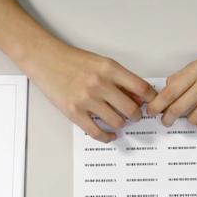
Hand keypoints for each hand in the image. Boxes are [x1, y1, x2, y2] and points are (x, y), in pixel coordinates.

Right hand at [22, 44, 155, 142]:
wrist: (46, 60)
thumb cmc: (74, 61)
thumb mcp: (101, 63)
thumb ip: (120, 79)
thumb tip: (138, 98)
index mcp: (109, 69)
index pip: (141, 88)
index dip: (150, 99)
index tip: (151, 104)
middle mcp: (100, 84)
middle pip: (131, 109)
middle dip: (137, 116)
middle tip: (135, 116)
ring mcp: (86, 99)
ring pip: (117, 122)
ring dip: (122, 125)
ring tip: (119, 122)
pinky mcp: (74, 112)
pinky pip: (97, 132)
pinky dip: (107, 137)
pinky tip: (110, 135)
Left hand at [147, 44, 196, 134]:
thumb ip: (185, 76)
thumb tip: (167, 89)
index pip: (170, 91)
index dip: (157, 104)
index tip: (151, 111)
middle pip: (177, 107)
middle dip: (168, 118)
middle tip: (166, 121)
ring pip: (193, 118)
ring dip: (189, 121)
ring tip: (193, 117)